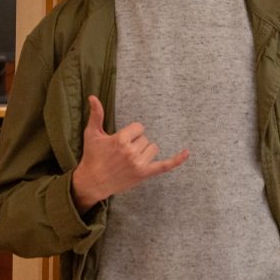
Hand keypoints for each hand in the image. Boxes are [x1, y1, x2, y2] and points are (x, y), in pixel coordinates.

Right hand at [70, 96, 187, 210]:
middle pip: (145, 138)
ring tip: (130, 158)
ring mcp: (139, 164)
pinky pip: (165, 165)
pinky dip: (177, 160)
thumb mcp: (92, 134)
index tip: (120, 140)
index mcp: (120, 139)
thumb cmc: (92, 156)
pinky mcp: (144, 174)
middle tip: (121, 152)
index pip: (138, 127)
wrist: (93, 182)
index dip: (130, 133)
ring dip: (144, 151)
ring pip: (153, 148)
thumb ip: (96, 115)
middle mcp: (131, 151)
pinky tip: (187, 152)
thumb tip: (93, 97)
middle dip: (135, 143)